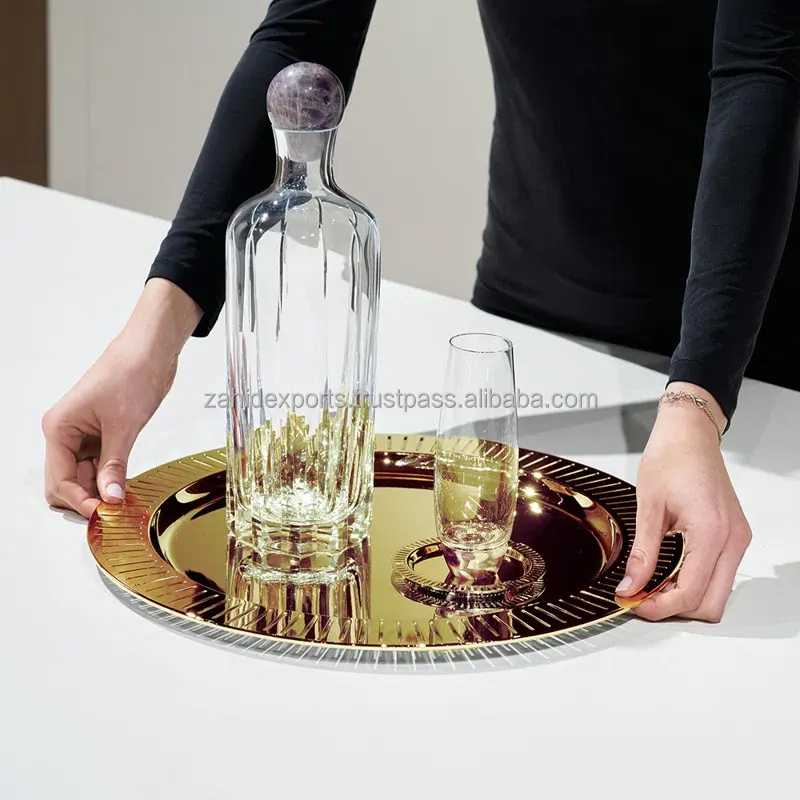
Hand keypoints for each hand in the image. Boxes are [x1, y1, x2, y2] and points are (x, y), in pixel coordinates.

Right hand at [42, 279, 201, 517]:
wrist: (151, 350)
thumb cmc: (131, 373)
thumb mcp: (124, 426)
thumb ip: (114, 465)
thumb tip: (109, 497)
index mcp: (59, 428)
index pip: (59, 480)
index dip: (80, 501)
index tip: (104, 516)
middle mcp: (65, 433)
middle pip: (67, 482)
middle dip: (87, 499)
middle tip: (114, 514)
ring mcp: (84, 434)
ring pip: (84, 476)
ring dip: (101, 491)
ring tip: (123, 504)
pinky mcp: (103, 433)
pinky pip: (100, 465)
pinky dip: (111, 478)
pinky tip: (125, 487)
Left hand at [615, 382, 751, 621]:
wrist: (689, 435)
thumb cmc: (670, 460)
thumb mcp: (648, 508)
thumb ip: (642, 554)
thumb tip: (630, 586)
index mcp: (711, 532)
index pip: (690, 593)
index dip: (659, 607)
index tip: (633, 603)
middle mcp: (733, 540)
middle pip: (711, 604)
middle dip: (675, 609)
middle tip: (640, 599)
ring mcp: (738, 539)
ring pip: (718, 593)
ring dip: (686, 597)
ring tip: (651, 586)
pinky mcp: (735, 536)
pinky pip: (720, 575)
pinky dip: (696, 582)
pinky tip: (668, 573)